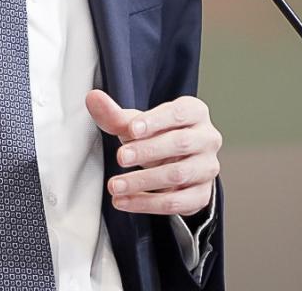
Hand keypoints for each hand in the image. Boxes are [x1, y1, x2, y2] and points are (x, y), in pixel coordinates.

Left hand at [86, 90, 221, 216]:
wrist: (174, 164)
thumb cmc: (156, 136)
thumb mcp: (136, 125)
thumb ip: (115, 115)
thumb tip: (93, 98)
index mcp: (195, 112)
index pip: (179, 113)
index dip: (155, 121)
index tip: (131, 129)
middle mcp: (208, 138)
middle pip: (181, 143)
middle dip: (148, 151)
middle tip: (120, 158)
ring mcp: (208, 168)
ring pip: (179, 174)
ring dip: (143, 181)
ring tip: (115, 185)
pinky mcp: (202, 195)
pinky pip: (177, 202)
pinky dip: (148, 203)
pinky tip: (125, 201)